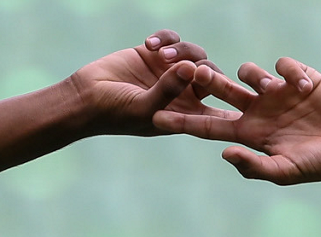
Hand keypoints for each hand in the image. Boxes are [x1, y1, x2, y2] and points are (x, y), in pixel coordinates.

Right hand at [68, 29, 224, 136]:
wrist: (87, 97)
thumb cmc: (116, 113)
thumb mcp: (144, 107)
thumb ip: (169, 90)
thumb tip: (193, 67)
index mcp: (184, 115)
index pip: (216, 111)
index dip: (229, 102)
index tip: (233, 93)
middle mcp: (181, 93)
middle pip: (209, 74)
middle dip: (204, 68)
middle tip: (192, 67)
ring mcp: (168, 72)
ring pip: (192, 53)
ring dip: (180, 50)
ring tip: (159, 54)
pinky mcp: (154, 54)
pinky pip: (171, 38)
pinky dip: (164, 37)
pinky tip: (149, 44)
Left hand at [153, 57, 320, 183]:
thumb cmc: (319, 165)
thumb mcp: (285, 172)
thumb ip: (254, 166)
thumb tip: (224, 152)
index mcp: (250, 134)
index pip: (209, 126)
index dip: (184, 122)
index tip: (156, 119)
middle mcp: (259, 111)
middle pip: (221, 91)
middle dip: (206, 80)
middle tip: (194, 71)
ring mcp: (277, 92)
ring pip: (250, 71)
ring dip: (257, 77)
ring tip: (274, 90)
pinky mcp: (299, 77)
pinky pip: (283, 65)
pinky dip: (291, 74)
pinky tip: (305, 88)